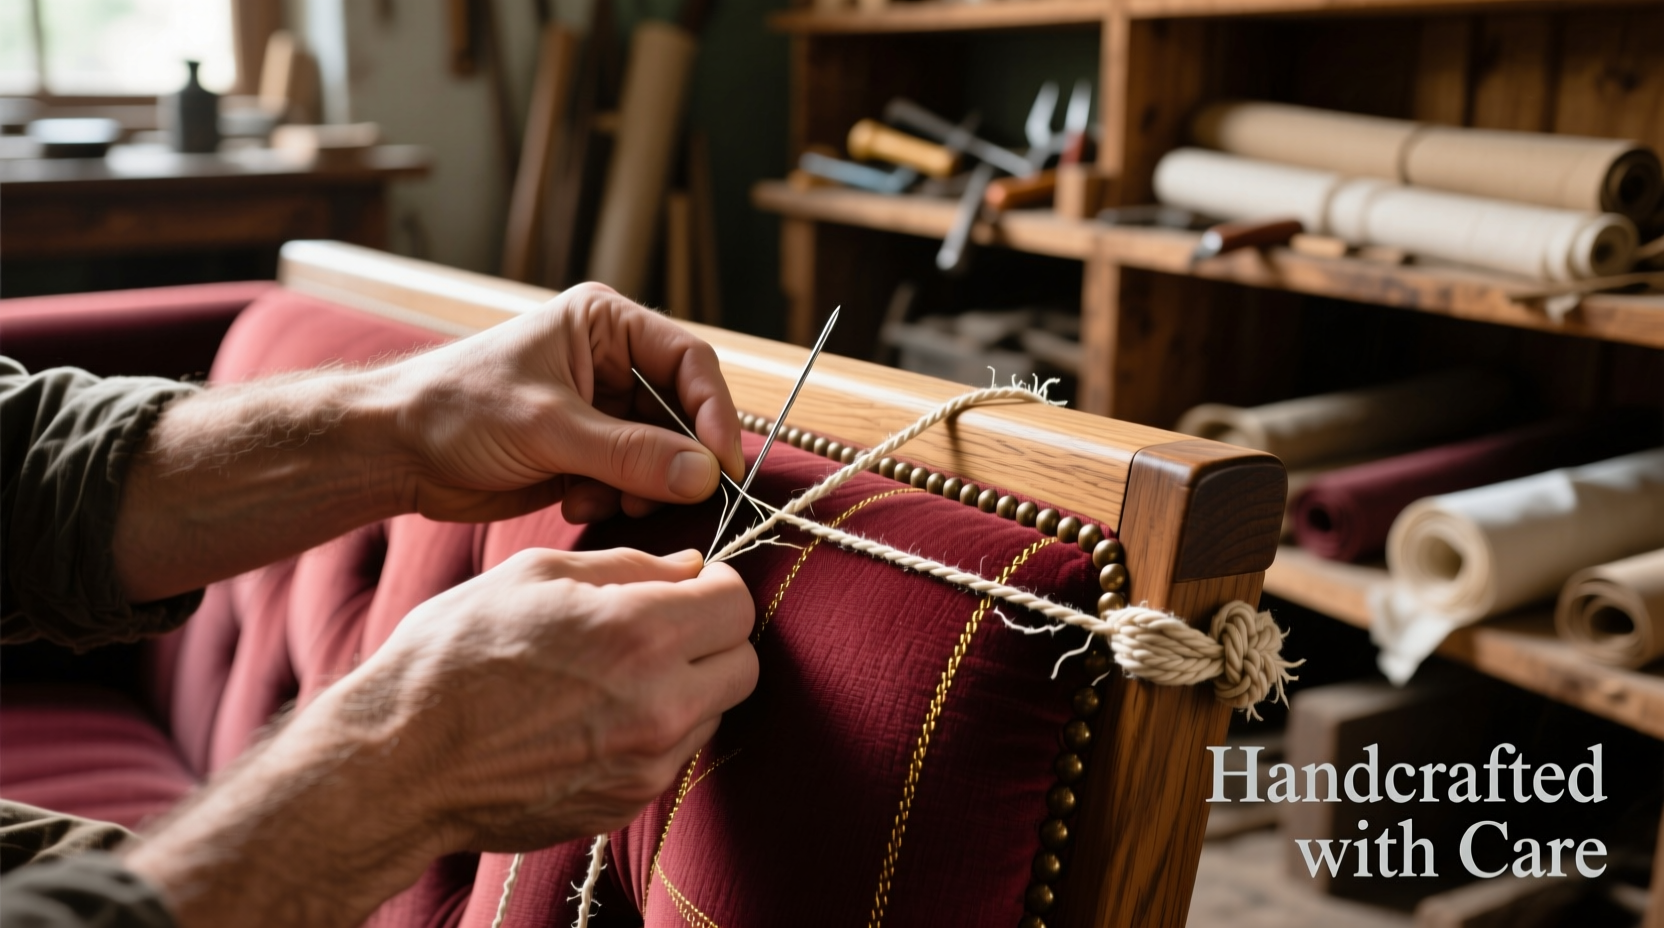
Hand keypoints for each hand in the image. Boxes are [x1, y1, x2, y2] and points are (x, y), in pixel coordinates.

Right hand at [361, 546, 757, 848]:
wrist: (399, 762)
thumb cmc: (454, 657)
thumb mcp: (534, 576)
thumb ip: (627, 567)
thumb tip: (688, 567)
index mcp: (638, 634)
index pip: (736, 602)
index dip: (715, 584)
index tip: (688, 584)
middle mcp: (659, 705)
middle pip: (743, 662)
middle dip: (713, 637)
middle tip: (665, 625)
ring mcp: (647, 763)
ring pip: (713, 711)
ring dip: (687, 685)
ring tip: (620, 672)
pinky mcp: (627, 803)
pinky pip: (673, 755)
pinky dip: (654, 730)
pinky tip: (597, 714)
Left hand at [386, 282, 744, 523]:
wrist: (394, 451)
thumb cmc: (456, 410)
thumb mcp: (549, 427)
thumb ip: (631, 452)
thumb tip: (705, 474)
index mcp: (606, 325)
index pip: (691, 362)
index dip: (714, 414)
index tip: (724, 467)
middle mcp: (611, 361)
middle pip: (683, 412)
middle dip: (675, 460)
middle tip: (666, 497)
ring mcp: (600, 409)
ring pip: (662, 454)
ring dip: (641, 485)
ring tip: (600, 496)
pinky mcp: (586, 451)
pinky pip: (632, 479)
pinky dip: (614, 497)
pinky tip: (573, 500)